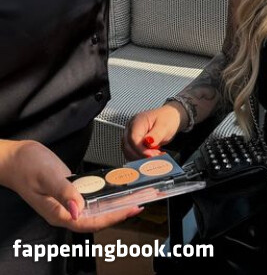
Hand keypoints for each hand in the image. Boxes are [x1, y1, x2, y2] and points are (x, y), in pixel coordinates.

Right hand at [1, 140, 140, 231]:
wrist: (15, 158)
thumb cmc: (27, 167)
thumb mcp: (48, 177)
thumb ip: (64, 193)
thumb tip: (78, 211)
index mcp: (57, 213)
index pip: (90, 222)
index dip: (111, 218)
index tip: (130, 210)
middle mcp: (63, 211)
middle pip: (95, 219)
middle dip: (117, 213)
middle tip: (138, 204)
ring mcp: (66, 202)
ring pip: (93, 209)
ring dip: (112, 205)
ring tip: (131, 198)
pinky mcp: (69, 191)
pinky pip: (89, 198)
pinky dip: (103, 196)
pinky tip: (114, 190)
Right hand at [123, 105, 182, 160]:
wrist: (170, 117)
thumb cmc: (167, 119)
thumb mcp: (165, 126)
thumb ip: (156, 135)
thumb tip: (148, 143)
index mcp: (137, 121)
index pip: (133, 139)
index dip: (141, 150)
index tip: (152, 155)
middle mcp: (130, 128)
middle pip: (129, 147)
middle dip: (142, 155)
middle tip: (156, 156)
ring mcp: (129, 136)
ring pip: (129, 152)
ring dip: (141, 157)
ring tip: (155, 155)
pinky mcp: (132, 143)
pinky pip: (132, 154)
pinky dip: (141, 157)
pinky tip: (151, 155)